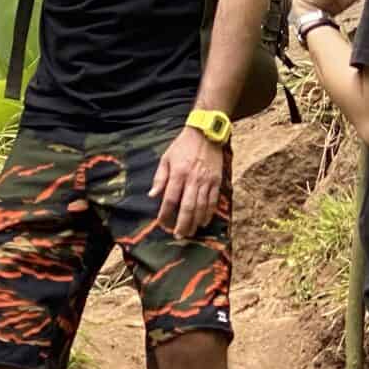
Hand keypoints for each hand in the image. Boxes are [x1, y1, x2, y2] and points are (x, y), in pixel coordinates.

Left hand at [151, 124, 225, 239]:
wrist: (206, 132)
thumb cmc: (183, 145)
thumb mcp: (166, 158)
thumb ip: (160, 178)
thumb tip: (152, 196)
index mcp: (178, 173)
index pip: (170, 199)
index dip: (165, 214)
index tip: (162, 223)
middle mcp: (193, 179)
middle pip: (187, 207)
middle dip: (182, 225)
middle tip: (178, 236)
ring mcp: (206, 180)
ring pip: (201, 207)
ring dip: (195, 223)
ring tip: (190, 233)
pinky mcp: (216, 180)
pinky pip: (213, 201)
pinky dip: (209, 213)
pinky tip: (204, 222)